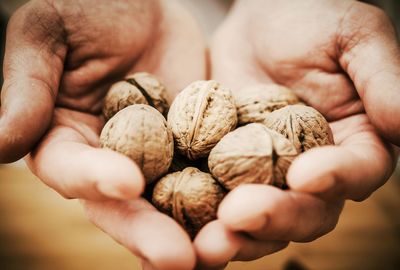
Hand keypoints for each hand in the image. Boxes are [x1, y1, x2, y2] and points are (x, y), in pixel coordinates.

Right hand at [1, 0, 204, 268]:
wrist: (139, 3)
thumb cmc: (84, 8)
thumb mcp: (48, 32)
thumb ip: (27, 85)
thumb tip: (0, 143)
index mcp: (66, 140)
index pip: (74, 171)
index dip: (96, 181)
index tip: (126, 184)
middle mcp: (111, 161)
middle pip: (127, 206)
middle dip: (151, 232)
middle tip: (179, 260)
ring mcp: (157, 159)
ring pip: (172, 204)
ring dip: (195, 231)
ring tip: (224, 249)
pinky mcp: (195, 148)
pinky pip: (211, 176)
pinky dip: (227, 198)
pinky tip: (249, 217)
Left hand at [195, 0, 399, 266]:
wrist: (261, 19)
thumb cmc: (313, 18)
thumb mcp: (354, 36)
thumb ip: (384, 81)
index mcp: (351, 144)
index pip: (354, 174)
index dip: (335, 180)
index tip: (306, 175)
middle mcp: (311, 170)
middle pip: (303, 211)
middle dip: (273, 218)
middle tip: (239, 217)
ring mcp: (265, 175)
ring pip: (256, 218)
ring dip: (232, 234)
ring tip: (205, 242)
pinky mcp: (225, 170)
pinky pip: (213, 200)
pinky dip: (197, 218)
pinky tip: (174, 228)